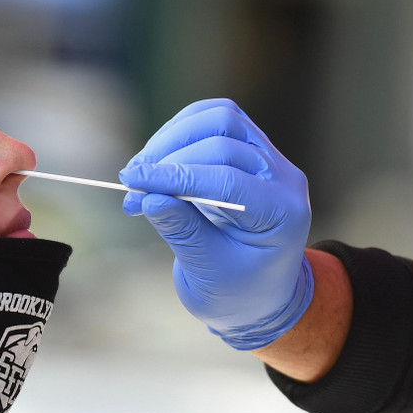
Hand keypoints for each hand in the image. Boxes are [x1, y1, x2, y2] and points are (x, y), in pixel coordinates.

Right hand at [119, 98, 313, 349]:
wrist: (258, 294)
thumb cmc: (237, 292)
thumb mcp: (208, 273)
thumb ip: (183, 233)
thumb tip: (149, 197)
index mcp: (282, 213)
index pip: (227, 179)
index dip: (175, 176)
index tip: (133, 182)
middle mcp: (281, 177)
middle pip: (223, 139)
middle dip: (169, 158)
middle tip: (131, 184)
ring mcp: (268, 158)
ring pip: (220, 118)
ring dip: (173, 138)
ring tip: (141, 170)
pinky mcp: (248, 149)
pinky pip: (214, 120)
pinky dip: (179, 132)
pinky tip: (156, 159)